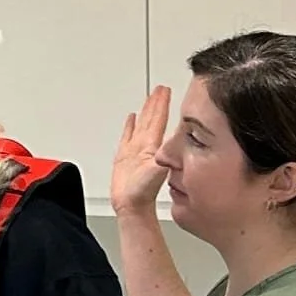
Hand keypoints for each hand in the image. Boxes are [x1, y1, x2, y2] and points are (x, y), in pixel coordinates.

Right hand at [111, 87, 171, 217]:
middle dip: (156, 102)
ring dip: (146, 110)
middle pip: (152, 118)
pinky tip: (131, 119)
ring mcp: (136, 150)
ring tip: (149, 98)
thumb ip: (163, 159)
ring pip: (142, 124)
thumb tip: (170, 150)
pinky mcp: (125, 157)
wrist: (133, 207)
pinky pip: (127, 135)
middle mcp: (146, 145)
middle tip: (160, 88)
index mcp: (153, 146)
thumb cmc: (144, 194)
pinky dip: (130, 126)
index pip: (159, 119)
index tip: (165, 90)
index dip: (162, 103)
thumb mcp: (157, 172)